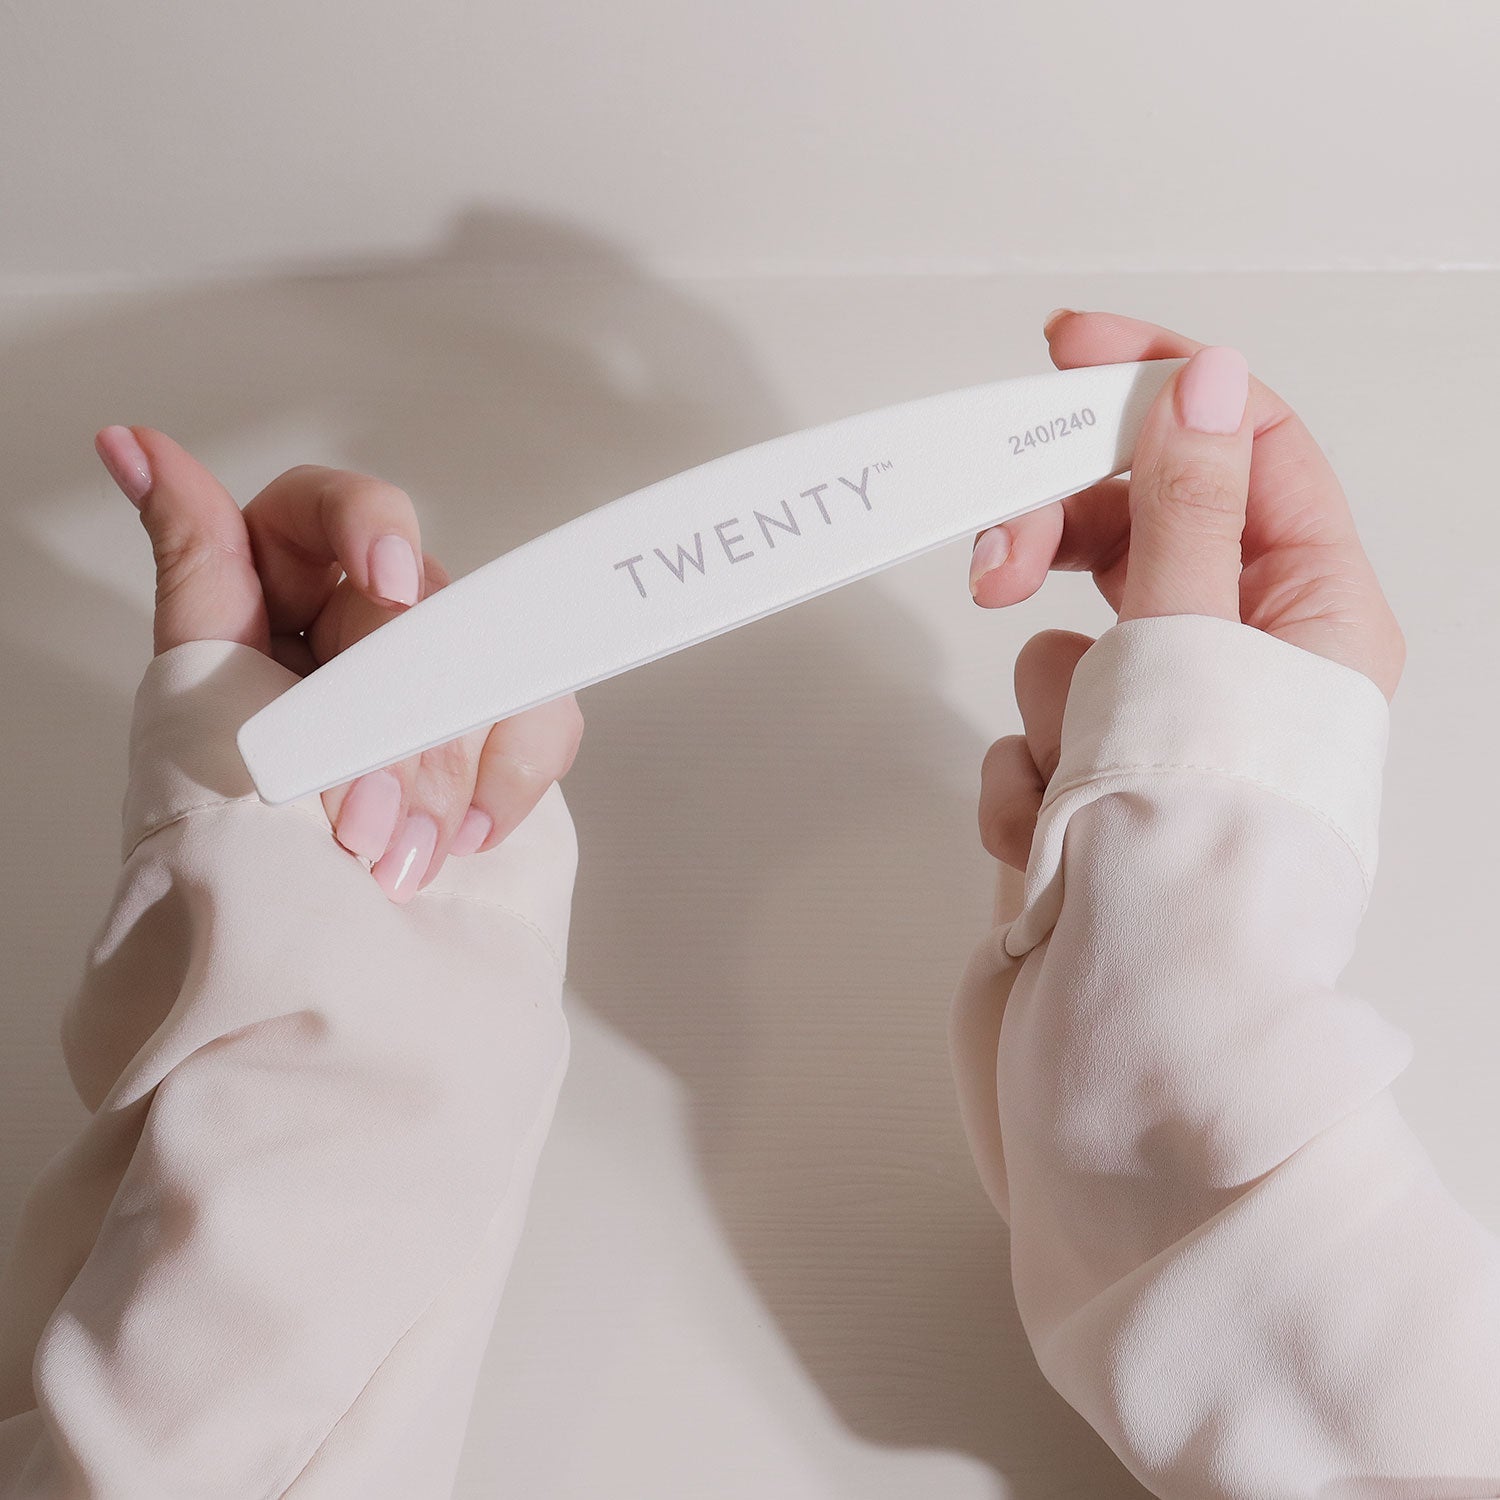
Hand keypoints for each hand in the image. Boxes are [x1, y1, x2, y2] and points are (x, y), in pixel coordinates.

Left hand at [95, 425, 583, 901]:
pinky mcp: (495, 736)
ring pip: (492, 666)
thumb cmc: (226, 826)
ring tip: (390, 850)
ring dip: (444, 770)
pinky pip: (544, 720)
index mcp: (286, 588)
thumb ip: (196, 566)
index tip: (388, 584)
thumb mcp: (196, 687)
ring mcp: (439, 683)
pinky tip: (458, 835)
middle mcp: (367, 626)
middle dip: (396, 720)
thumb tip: (135, 448)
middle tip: (359, 807)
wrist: (290, 945)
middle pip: (422, 609)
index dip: (372, 529)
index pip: (337, 509)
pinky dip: (508, 783)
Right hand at [974, 310, 1404, 871]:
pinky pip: (1032, 730)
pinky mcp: (1092, 790)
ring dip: (1051, 705)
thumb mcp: (1189, 646)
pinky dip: (1026, 776)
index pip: (1249, 447)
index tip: (1066, 352)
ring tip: (1076, 775)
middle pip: (1141, 536)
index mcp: (1314, 621)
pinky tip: (1052, 835)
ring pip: (1069, 645)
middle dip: (1061, 550)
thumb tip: (1205, 383)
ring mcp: (1163, 736)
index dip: (1160, 387)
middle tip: (998, 557)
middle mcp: (1246, 671)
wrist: (1129, 1043)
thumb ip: (1185, 508)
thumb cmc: (1189, 863)